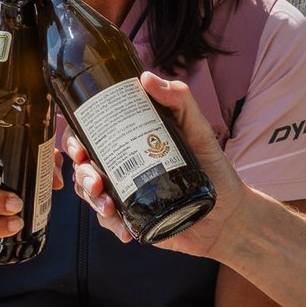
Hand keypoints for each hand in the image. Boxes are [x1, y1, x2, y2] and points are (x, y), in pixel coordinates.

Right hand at [66, 71, 249, 249]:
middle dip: (81, 173)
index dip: (75, 140)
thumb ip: (178, 100)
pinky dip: (111, 224)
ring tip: (107, 205)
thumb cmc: (214, 168)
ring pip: (90, 194)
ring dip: (91, 199)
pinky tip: (122, 229)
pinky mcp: (133, 219)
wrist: (230, 214)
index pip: (92, 136)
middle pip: (84, 166)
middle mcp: (124, 166)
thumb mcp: (197, 128)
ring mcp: (126, 193)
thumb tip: (146, 77)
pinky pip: (110, 221)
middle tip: (94, 179)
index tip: (79, 147)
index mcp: (131, 141)